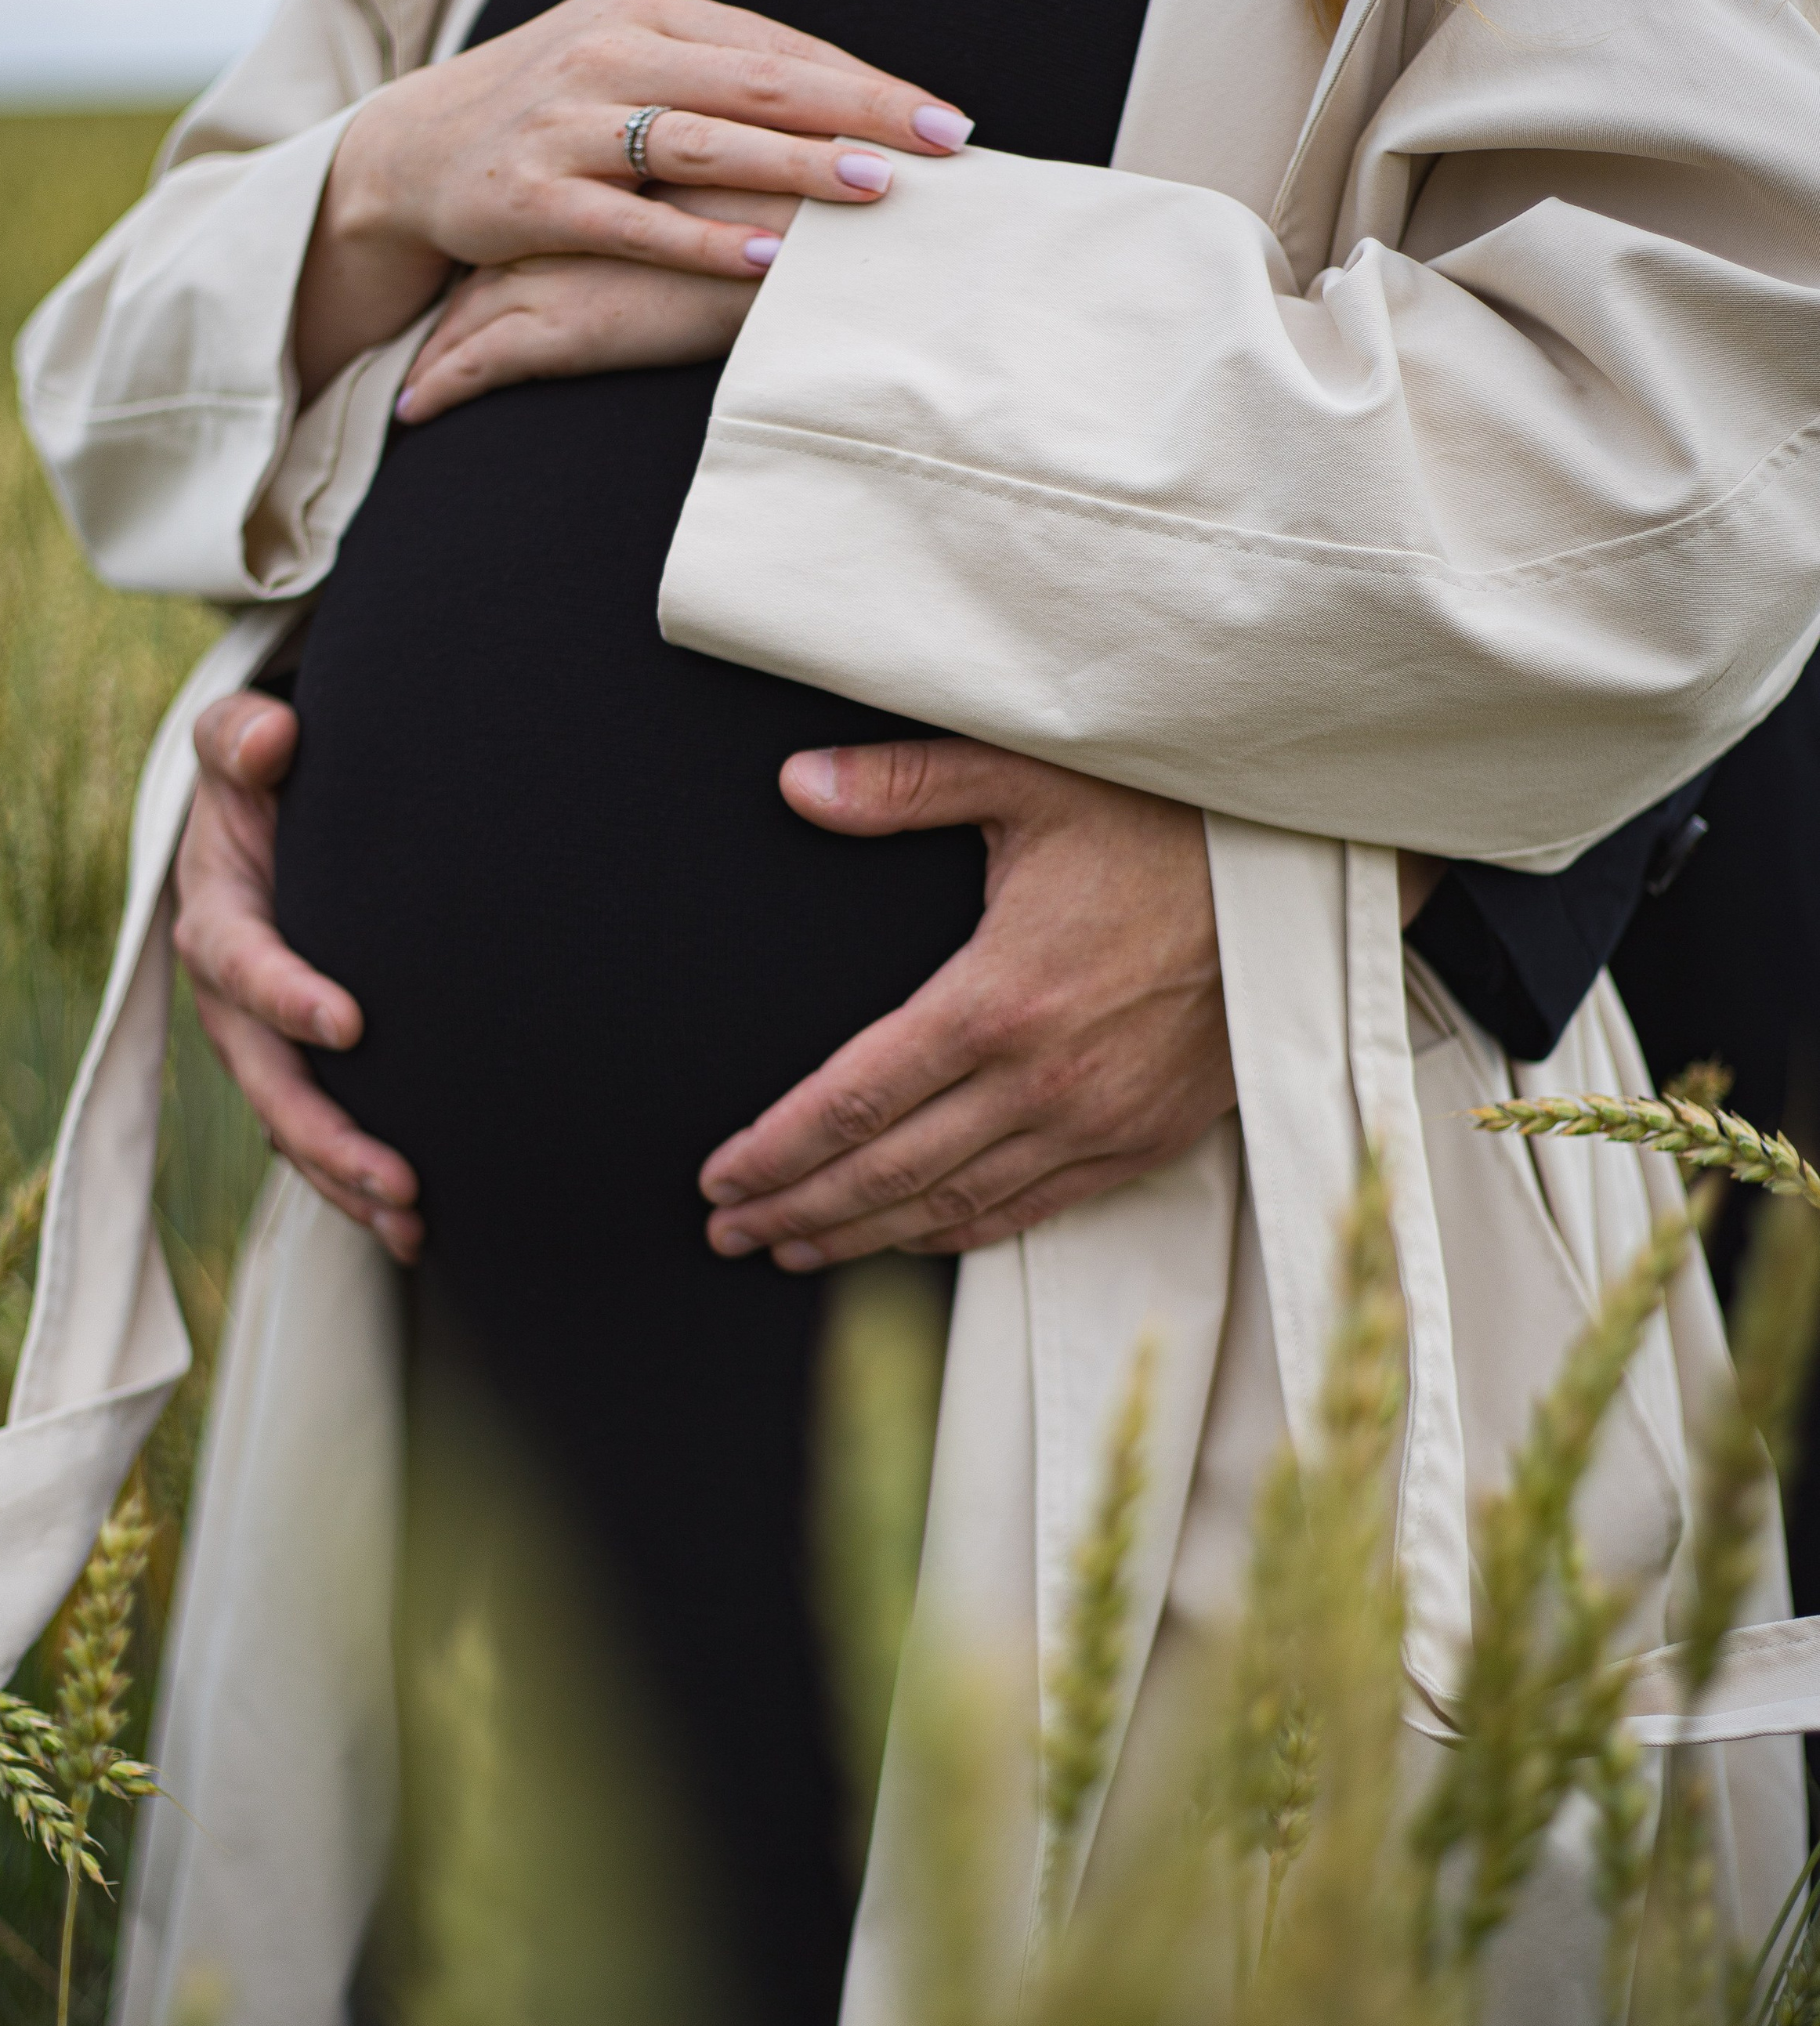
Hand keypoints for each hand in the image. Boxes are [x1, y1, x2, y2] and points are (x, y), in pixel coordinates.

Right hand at [173, 695, 422, 1260]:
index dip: (287, 995)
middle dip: (324, 1132)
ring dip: (346, 1179)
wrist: (276, 809)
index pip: (241, 963)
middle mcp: (231, 998)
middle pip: (266, 1077)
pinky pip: (320, 1137)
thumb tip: (269, 739)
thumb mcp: (242, 741)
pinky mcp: (300, 1068)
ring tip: (413, 1222)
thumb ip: (243, 736)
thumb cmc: (266, 774)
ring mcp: (263, 1043)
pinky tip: (417, 1232)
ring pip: (292, 1125)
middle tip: (395, 1174)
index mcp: (217, 919)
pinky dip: (358, 1188)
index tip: (349, 1023)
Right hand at [297, 0, 970, 395]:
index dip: (866, 83)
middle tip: (943, 146)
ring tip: (875, 189)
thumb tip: (842, 100)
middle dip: (859, 115)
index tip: (946, 121)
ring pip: (700, 144)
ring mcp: (565, 125)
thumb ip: (716, 72)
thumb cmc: (547, 108)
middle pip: (757, 83)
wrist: (407, 151)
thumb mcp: (626, 62)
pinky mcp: (530, 198)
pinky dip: (701, 242)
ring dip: (794, 166)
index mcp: (645, 12)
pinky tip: (767, 260)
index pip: (777, 46)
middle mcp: (608, 55)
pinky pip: (631, 223)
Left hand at [394, 187, 789, 424]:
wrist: (810, 254)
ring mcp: (557, 268)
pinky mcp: (556, 330)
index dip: (529, 233)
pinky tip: (413, 411)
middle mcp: (577, 209)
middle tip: (427, 318)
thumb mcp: (779, 205)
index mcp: (626, 174)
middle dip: (464, 286)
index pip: (562, 198)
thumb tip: (784, 223)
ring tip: (408, 377)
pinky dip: (442, 386)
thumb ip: (757, 204)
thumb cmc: (815, 228)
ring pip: (470, 308)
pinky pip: (477, 364)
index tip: (504, 253)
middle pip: (503, 250)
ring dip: (437, 344)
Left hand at [699, 741, 1236, 1266]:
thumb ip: (904, 784)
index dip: (777, 1150)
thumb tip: (799, 785)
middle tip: (727, 1230)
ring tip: (793, 1247)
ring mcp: (1099, 1118)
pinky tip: (910, 1237)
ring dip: (863, 1235)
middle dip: (796, 1206)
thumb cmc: (1169, 816)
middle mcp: (1043, 1079)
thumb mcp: (1029, 778)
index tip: (719, 1177)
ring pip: (953, 1205)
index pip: (853, 1100)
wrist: (1306, 870)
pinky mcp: (1148, 1136)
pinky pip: (1033, 1209)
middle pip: (887, 1170)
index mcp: (996, 998)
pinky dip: (959, 1234)